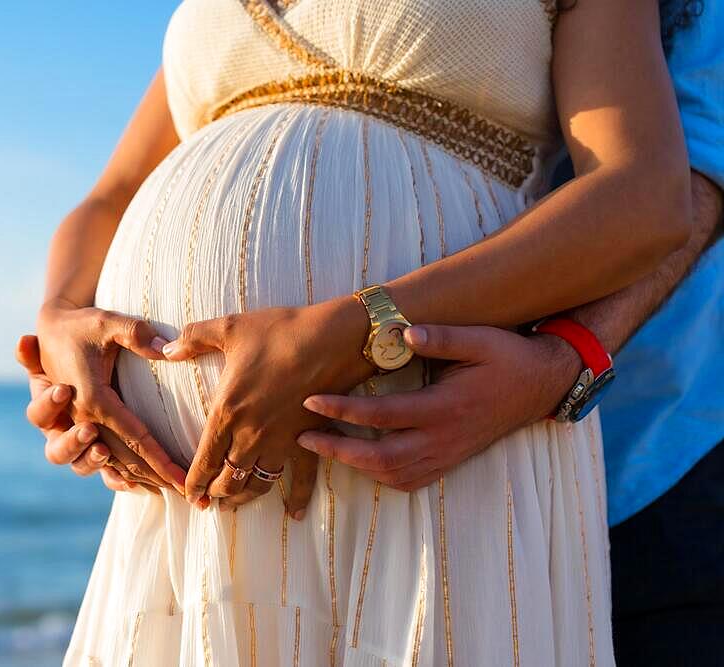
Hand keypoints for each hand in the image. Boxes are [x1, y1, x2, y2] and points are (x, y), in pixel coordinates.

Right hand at [35, 301, 187, 493]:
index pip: (132, 436)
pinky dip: (108, 475)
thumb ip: (135, 332)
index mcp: (90, 396)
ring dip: (120, 474)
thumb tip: (166, 349)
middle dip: (149, 475)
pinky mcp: (73, 428)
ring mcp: (73, 426)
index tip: (184, 478)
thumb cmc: (83, 325)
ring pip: (94, 464)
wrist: (51, 328)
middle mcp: (79, 417)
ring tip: (149, 484)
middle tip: (180, 488)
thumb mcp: (107, 321)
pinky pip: (87, 461)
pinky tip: (132, 486)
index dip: (161, 460)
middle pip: (117, 457)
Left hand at [163, 296, 373, 508]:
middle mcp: (251, 435)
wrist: (332, 338)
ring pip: (257, 484)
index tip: (187, 495)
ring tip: (234, 504)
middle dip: (215, 493)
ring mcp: (281, 442)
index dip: (193, 482)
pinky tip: (293, 514)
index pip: (203, 460)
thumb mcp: (229, 328)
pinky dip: (297, 499)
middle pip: (228, 479)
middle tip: (208, 500)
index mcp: (227, 412)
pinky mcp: (309, 440)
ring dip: (244, 498)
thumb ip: (193, 339)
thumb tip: (165, 349)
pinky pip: (302, 479)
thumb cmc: (279, 331)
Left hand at [297, 324, 580, 490]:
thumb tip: (403, 330)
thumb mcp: (481, 338)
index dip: (343, 411)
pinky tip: (357, 460)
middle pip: (380, 458)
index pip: (383, 416)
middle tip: (303, 436)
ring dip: (353, 465)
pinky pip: (407, 481)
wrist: (541, 385)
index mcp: (446, 408)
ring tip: (320, 446)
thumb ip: (442, 336)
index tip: (311, 401)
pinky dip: (378, 475)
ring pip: (392, 475)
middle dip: (337, 450)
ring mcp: (446, 455)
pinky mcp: (448, 462)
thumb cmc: (507, 358)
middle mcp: (443, 439)